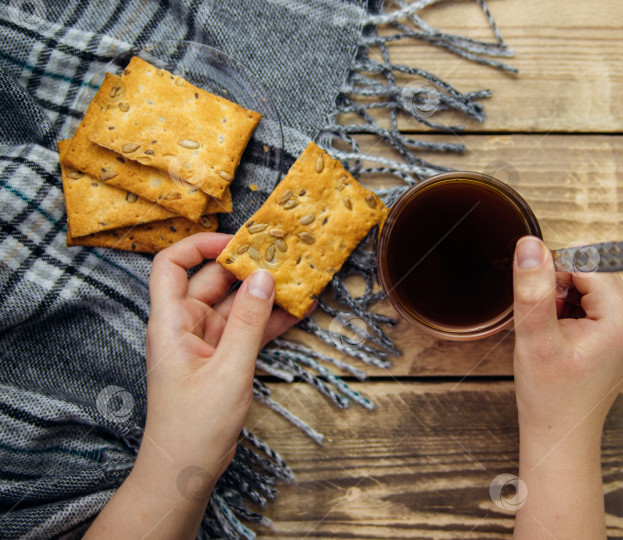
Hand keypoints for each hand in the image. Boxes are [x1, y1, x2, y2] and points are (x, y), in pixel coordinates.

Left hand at [85, 233, 301, 538]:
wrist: (184, 472)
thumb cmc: (194, 427)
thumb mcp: (228, 371)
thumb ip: (248, 322)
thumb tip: (264, 277)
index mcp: (171, 323)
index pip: (171, 265)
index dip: (200, 245)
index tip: (238, 242)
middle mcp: (185, 326)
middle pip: (211, 281)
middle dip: (246, 267)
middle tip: (283, 257)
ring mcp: (204, 343)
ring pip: (234, 305)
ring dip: (264, 295)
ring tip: (299, 280)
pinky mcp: (222, 359)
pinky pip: (245, 329)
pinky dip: (268, 321)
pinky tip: (298, 311)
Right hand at [512, 236, 622, 445]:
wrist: (563, 434)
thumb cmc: (552, 396)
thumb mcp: (535, 338)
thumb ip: (533, 288)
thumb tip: (530, 245)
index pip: (582, 260)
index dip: (551, 279)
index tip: (545, 314)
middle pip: (588, 268)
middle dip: (558, 290)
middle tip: (550, 329)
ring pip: (588, 282)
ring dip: (563, 300)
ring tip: (557, 337)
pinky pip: (593, 297)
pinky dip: (572, 310)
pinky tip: (565, 339)